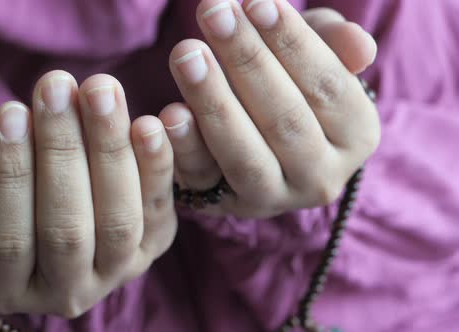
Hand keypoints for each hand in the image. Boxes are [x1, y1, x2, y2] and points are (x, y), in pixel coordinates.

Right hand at [0, 72, 176, 316]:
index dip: (9, 175)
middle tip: (55, 87)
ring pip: (117, 219)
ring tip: (100, 90)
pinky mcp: (156, 245)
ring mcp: (117, 271)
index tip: (9, 111)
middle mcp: (69, 289)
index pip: (7, 238)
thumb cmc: (14, 193)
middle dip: (61, 152)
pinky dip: (157, 167)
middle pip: (66, 229)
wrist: (63, 196)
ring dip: (109, 150)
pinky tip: (149, 123)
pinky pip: (160, 209)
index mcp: (12, 284)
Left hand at [159, 1, 379, 217]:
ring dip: (213, 102)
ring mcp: (272, 198)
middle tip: (213, 13)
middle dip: (247, 62)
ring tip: (187, 54)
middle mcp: (321, 177)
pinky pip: (203, 180)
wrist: (256, 132)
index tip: (255, 2)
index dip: (292, 44)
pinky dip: (185, 147)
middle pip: (285, 121)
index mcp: (357, 136)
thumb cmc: (289, 81)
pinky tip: (170, 112)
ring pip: (244, 156)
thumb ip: (334, 44)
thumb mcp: (315, 55)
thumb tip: (358, 48)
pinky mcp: (225, 206)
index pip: (328, 87)